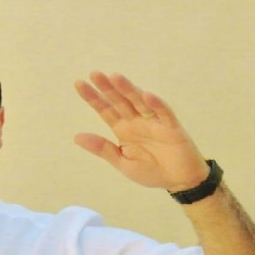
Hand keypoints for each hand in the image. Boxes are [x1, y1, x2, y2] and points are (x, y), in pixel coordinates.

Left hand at [74, 71, 208, 191]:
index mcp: (123, 129)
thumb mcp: (122, 162)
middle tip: (94, 74)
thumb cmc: (151, 171)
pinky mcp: (171, 128)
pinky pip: (164, 113)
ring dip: (128, 89)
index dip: (93, 97)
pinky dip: (156, 104)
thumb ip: (102, 148)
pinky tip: (146, 96)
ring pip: (139, 102)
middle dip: (108, 88)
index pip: (105, 110)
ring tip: (115, 77)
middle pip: (120, 101)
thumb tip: (76, 136)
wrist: (179, 181)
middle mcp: (136, 121)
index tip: (79, 83)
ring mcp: (154, 122)